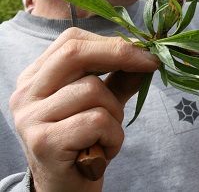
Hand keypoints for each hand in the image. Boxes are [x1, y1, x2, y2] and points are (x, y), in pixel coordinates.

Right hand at [9, 28, 159, 191]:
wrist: (68, 189)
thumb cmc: (86, 142)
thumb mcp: (104, 103)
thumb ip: (120, 78)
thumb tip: (146, 54)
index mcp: (37, 78)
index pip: (71, 41)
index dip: (112, 42)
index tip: (146, 50)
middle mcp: (26, 93)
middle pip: (75, 53)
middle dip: (121, 55)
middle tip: (152, 63)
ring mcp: (30, 117)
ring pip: (93, 90)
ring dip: (116, 113)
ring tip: (107, 134)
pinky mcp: (44, 141)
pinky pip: (97, 120)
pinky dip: (113, 135)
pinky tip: (103, 150)